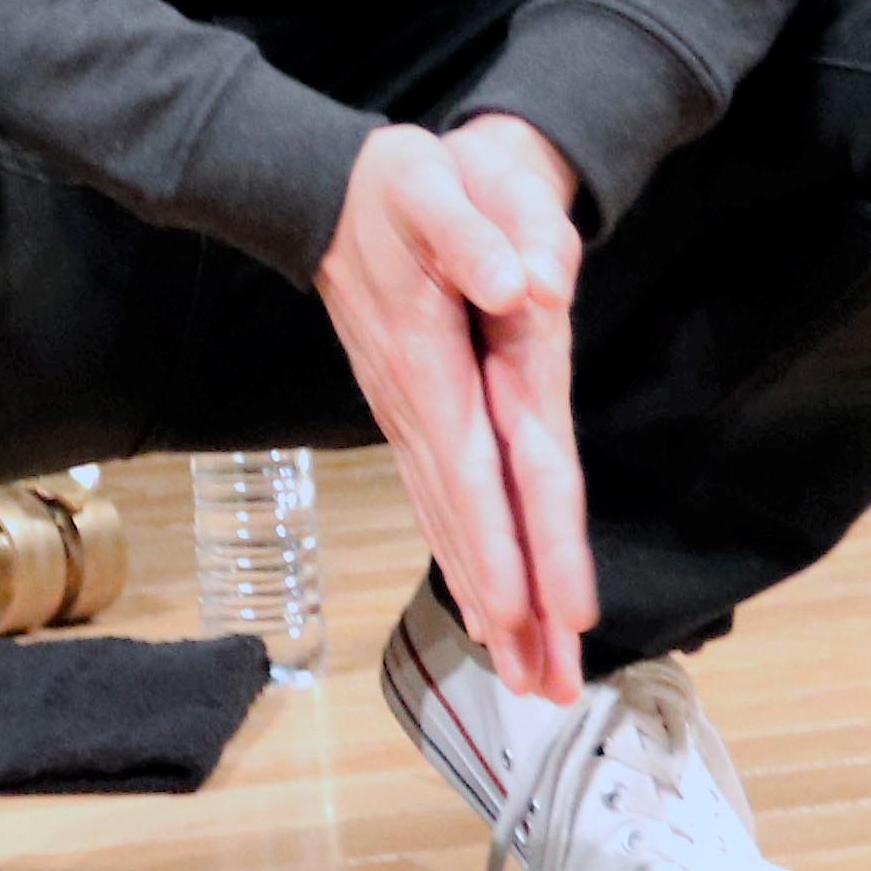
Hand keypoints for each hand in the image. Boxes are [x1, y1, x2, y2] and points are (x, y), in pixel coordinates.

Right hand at [317, 114, 594, 702]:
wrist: (323, 187)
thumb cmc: (393, 182)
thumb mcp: (431, 182)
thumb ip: (476, 231)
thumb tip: (526, 285)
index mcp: (433, 359)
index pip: (475, 469)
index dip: (505, 544)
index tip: (531, 614)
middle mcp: (420, 406)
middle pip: (470, 520)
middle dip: (511, 606)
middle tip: (546, 688)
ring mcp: (412, 417)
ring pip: (455, 523)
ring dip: (492, 600)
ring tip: (528, 676)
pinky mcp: (415, 415)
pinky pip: (443, 501)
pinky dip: (466, 558)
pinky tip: (485, 605)